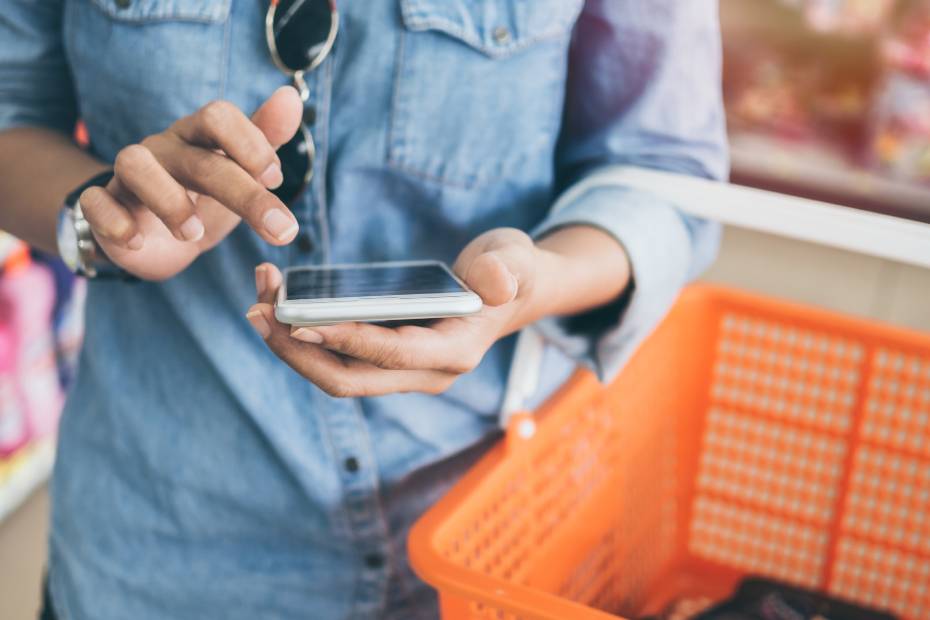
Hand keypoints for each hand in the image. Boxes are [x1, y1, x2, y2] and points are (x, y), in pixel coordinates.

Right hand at [78, 87, 303, 279]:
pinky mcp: (102, 205)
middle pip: (199, 159)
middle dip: (244, 194)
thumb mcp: (241, 171)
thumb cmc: (204, 197)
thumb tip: (291, 97)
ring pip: (134, 165)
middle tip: (280, 229)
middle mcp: (164, 149)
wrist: (157, 237)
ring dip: (168, 200)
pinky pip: (94, 202)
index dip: (250, 144)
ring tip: (194, 235)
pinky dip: (114, 221)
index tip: (276, 179)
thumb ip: (267, 137)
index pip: (218, 116)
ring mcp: (129, 176)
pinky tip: (138, 241)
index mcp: (198, 137)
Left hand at [246, 228, 545, 396]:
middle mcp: (425, 373)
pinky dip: (304, 335)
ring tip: (258, 304)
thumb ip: (507, 270)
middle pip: (349, 379)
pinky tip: (279, 306)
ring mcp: (403, 371)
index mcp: (455, 353)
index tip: (298, 321)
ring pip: (336, 373)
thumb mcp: (517, 261)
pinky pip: (337, 358)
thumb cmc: (513, 272)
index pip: (391, 355)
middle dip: (298, 351)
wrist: (512, 290)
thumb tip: (494, 285)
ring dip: (291, 344)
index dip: (345, 341)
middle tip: (258, 312)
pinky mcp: (385, 359)